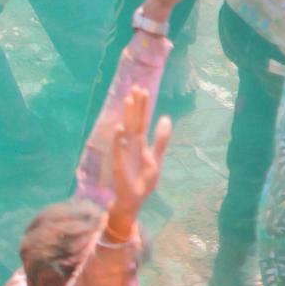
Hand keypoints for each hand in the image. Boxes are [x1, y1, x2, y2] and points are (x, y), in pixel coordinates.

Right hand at [109, 83, 171, 226]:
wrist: (134, 198)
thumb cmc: (144, 179)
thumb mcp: (156, 159)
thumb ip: (161, 140)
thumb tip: (166, 118)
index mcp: (141, 142)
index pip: (142, 120)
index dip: (143, 106)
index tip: (143, 90)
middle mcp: (131, 143)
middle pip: (134, 120)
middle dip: (135, 105)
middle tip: (136, 87)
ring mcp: (124, 151)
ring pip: (126, 129)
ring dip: (127, 115)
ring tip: (128, 100)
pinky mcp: (118, 161)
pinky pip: (118, 148)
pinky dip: (118, 138)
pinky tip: (120, 128)